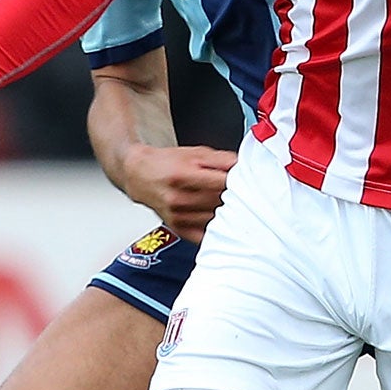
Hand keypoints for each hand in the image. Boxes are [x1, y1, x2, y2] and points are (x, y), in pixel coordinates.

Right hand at [120, 143, 235, 240]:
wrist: (140, 176)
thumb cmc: (169, 163)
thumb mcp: (196, 153)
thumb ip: (223, 159)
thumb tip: (246, 165)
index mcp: (183, 177)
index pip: (223, 184)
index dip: (241, 182)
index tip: (249, 181)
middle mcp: (178, 199)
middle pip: (221, 202)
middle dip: (237, 197)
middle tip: (245, 192)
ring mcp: (178, 217)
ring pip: (218, 219)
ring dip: (230, 213)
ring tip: (233, 203)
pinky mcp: (180, 229)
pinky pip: (207, 235)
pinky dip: (219, 230)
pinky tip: (225, 221)